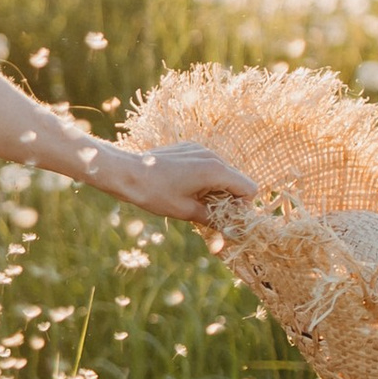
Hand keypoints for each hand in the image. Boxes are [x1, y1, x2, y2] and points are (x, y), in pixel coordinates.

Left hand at [96, 139, 260, 225]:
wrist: (128, 172)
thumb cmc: (156, 193)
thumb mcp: (187, 211)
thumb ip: (214, 218)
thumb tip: (231, 231)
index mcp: (215, 170)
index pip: (249, 188)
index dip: (243, 206)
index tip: (226, 217)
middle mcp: (212, 156)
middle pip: (237, 180)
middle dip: (230, 199)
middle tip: (210, 212)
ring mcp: (201, 149)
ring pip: (224, 172)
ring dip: (217, 189)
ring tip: (196, 200)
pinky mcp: (190, 148)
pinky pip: (208, 164)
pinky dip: (206, 178)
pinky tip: (187, 187)